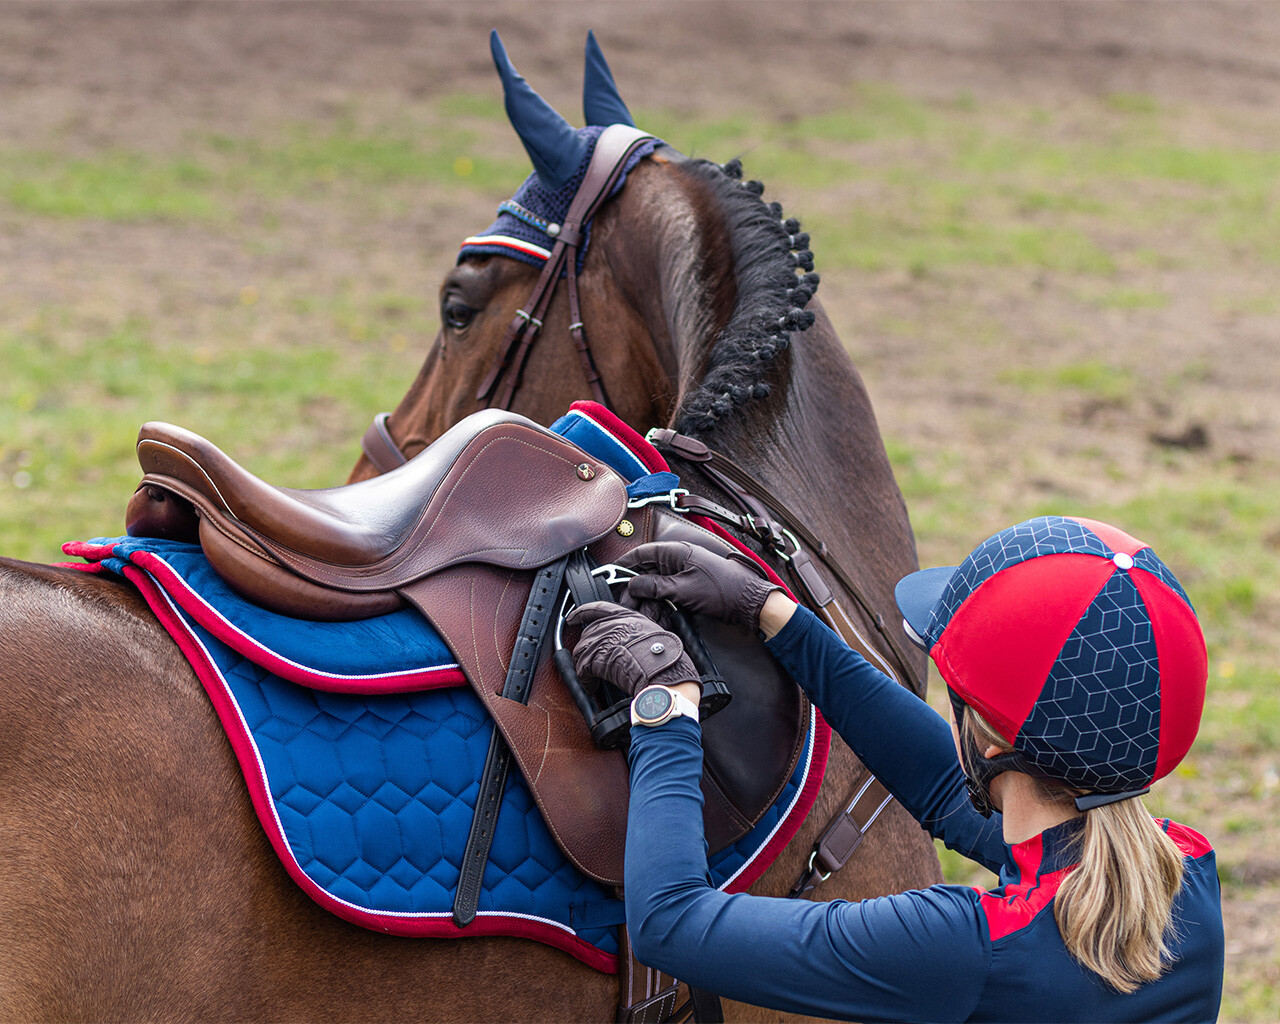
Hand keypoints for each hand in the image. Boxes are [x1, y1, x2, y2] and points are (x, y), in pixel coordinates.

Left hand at [567, 601, 699, 696]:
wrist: (662, 669)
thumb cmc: (664, 655)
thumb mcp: (653, 634)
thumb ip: (636, 634)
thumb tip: (633, 646)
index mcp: (626, 616)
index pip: (597, 608)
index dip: (581, 612)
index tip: (572, 617)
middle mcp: (612, 624)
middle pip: (588, 633)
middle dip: (587, 649)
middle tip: (589, 662)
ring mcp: (603, 639)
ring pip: (582, 651)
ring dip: (584, 666)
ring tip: (592, 678)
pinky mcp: (596, 657)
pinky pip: (582, 669)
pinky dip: (585, 680)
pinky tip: (592, 686)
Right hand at [617, 541, 780, 632]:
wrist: (749, 602)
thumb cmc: (722, 590)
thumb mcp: (683, 590)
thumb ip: (654, 586)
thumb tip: (632, 584)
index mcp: (676, 552)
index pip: (641, 553)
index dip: (623, 565)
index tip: (609, 575)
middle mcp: (678, 559)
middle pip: (646, 571)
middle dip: (634, 590)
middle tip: (626, 606)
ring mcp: (684, 573)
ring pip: (656, 585)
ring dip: (647, 600)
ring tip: (641, 614)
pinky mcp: (690, 586)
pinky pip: (668, 593)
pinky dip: (660, 604)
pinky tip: (656, 616)